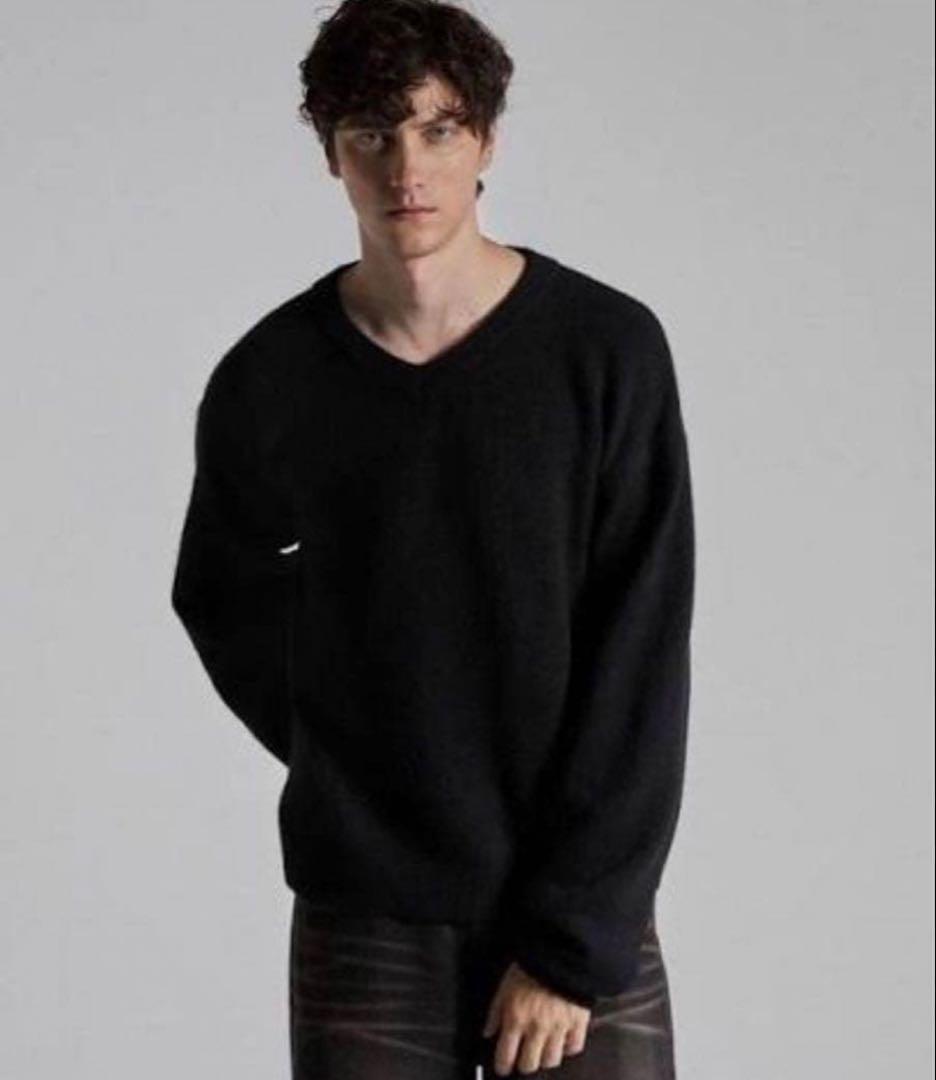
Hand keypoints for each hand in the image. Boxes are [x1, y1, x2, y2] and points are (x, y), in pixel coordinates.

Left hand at [481, 960, 590, 1074]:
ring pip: (551, 1060)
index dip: (502, 1066)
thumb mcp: (505, 986)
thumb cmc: (531, 965)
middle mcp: (537, 1028)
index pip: (506, 1056)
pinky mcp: (578, 1022)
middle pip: (529, 1065)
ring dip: (545, 1058)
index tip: (502, 1067)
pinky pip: (574, 1047)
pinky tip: (562, 1040)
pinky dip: (568, 1047)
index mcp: (516, 1019)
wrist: (560, 951)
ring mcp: (559, 1027)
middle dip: (524, 1064)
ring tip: (542, 1049)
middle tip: (523, 1058)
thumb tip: (488, 1031)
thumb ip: (495, 1012)